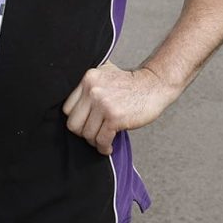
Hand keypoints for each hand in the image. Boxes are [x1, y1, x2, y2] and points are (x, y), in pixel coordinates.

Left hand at [61, 62, 177, 154]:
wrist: (154, 84)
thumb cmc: (131, 84)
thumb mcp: (105, 74)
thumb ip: (88, 86)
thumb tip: (74, 111)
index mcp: (88, 79)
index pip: (68, 109)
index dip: (77, 120)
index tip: (86, 125)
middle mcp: (93, 90)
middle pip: (74, 124)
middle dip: (84, 134)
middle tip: (94, 135)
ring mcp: (103, 104)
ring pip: (87, 134)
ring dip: (95, 142)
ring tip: (103, 142)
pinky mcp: (114, 117)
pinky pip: (101, 140)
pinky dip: (104, 148)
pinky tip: (109, 147)